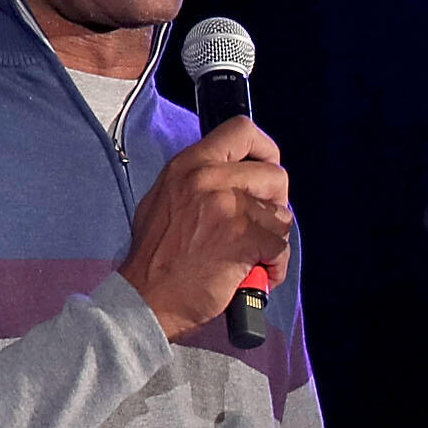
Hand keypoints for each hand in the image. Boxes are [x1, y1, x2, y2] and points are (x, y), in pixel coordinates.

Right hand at [121, 117, 291, 338]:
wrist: (146, 298)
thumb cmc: (156, 256)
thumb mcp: (166, 198)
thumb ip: (201, 180)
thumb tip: (237, 176)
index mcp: (190, 165)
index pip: (242, 130)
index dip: (266, 149)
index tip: (267, 170)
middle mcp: (209, 178)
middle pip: (275, 174)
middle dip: (277, 204)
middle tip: (262, 225)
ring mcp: (228, 207)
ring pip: (282, 216)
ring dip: (273, 240)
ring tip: (252, 256)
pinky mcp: (243, 238)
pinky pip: (280, 247)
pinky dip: (275, 265)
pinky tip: (257, 274)